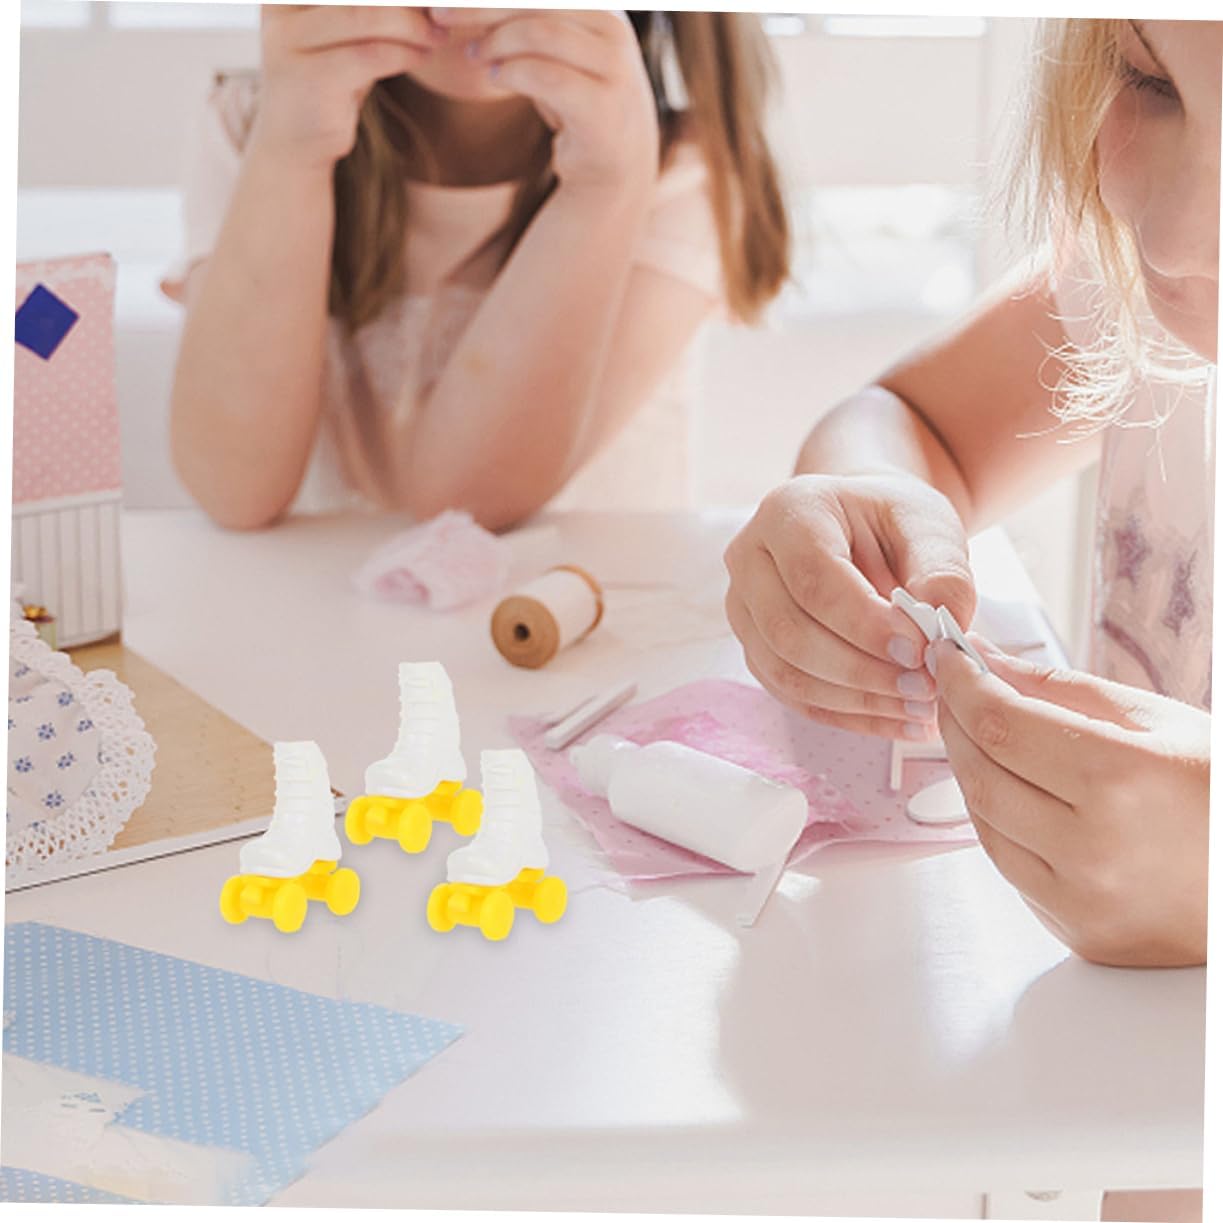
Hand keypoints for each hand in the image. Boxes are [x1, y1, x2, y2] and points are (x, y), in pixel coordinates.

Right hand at [255, 5, 444, 169]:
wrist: (295, 142)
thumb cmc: (328, 78)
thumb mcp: (344, 32)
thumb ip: (368, 7)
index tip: (428, 1)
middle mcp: (281, 6)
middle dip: (407, 0)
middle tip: (443, 7)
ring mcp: (290, 40)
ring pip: (366, 15)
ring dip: (412, 24)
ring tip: (438, 34)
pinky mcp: (310, 78)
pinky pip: (370, 55)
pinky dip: (405, 52)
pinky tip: (424, 54)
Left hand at [432, 8, 659, 195]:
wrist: (616, 165)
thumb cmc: (576, 102)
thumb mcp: (554, 54)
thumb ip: (526, 23)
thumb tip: (467, 5)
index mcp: (602, 8)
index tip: (448, 0)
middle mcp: (615, 29)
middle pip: (536, 0)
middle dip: (480, 6)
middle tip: (440, 15)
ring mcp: (614, 69)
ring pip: (541, 32)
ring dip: (496, 42)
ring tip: (474, 55)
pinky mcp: (604, 107)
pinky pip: (547, 76)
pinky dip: (512, 73)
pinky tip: (493, 76)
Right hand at [723, 472, 974, 738]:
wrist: (863, 526)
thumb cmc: (893, 520)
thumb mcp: (930, 525)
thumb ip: (942, 571)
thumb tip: (942, 623)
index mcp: (788, 512)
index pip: (813, 578)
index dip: (864, 623)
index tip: (920, 649)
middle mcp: (748, 559)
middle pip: (788, 632)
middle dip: (861, 670)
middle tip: (925, 686)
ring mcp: (743, 608)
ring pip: (785, 672)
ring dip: (856, 700)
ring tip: (919, 708)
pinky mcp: (755, 649)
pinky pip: (793, 695)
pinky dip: (848, 715)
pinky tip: (898, 718)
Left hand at [932, 636, 1208, 966]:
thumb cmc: (1222, 793)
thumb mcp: (1155, 720)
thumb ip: (1057, 689)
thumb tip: (984, 659)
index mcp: (1120, 781)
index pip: (1000, 725)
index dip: (961, 684)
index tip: (948, 658)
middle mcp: (1095, 849)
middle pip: (981, 775)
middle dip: (955, 724)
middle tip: (954, 692)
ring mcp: (1085, 901)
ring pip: (984, 824)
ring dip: (970, 774)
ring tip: (981, 738)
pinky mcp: (1081, 934)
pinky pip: (1010, 868)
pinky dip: (999, 823)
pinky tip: (1014, 793)